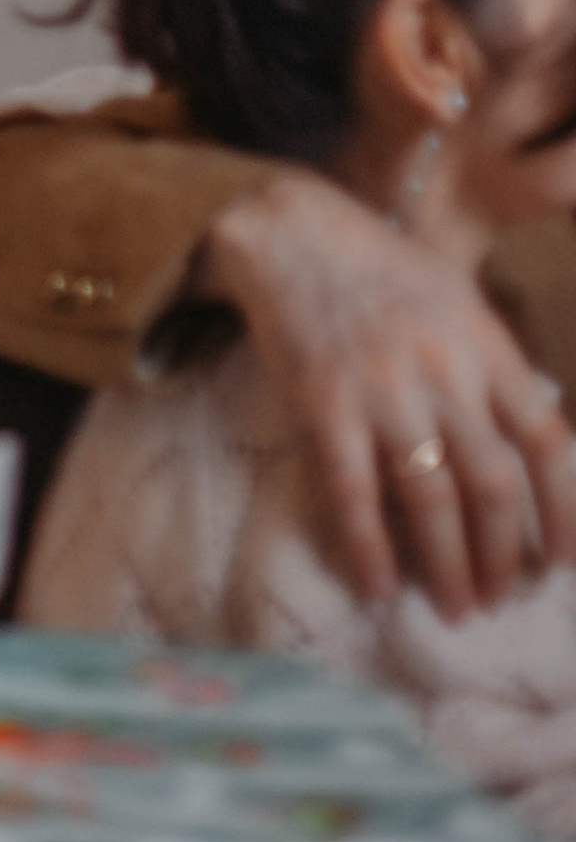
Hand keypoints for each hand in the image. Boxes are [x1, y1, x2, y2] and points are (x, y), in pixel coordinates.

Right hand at [201, 174, 575, 617]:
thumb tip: (530, 457)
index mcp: (486, 344)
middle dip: (501, 557)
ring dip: (449, 566)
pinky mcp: (325, 401)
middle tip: (499, 600)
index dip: (563, 510)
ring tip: (456, 608)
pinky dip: (368, 547)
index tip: (561, 562)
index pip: (546, 440)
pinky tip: (376, 586)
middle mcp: (445, 369)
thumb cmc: (386, 273)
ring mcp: (384, 387)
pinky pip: (353, 492)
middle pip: (493, 483)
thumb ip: (495, 371)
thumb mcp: (460, 304)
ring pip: (432, 499)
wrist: (293, 232)